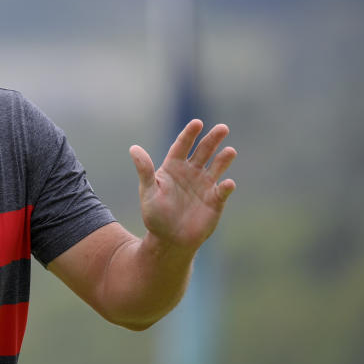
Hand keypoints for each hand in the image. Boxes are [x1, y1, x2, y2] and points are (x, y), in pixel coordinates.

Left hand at [129, 119, 236, 251]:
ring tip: (230, 151)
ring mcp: (204, 185)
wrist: (169, 240)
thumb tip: (134, 148)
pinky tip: (228, 183)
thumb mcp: (148, 192)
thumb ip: (144, 170)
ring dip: (224, 159)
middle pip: (203, 151)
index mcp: (173, 168)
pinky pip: (223, 191)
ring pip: (217, 167)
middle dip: (212, 139)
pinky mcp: (215, 200)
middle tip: (223, 128)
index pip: (181, 146)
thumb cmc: (155, 215)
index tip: (197, 123)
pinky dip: (226, 187)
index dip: (189, 134)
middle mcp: (191, 173)